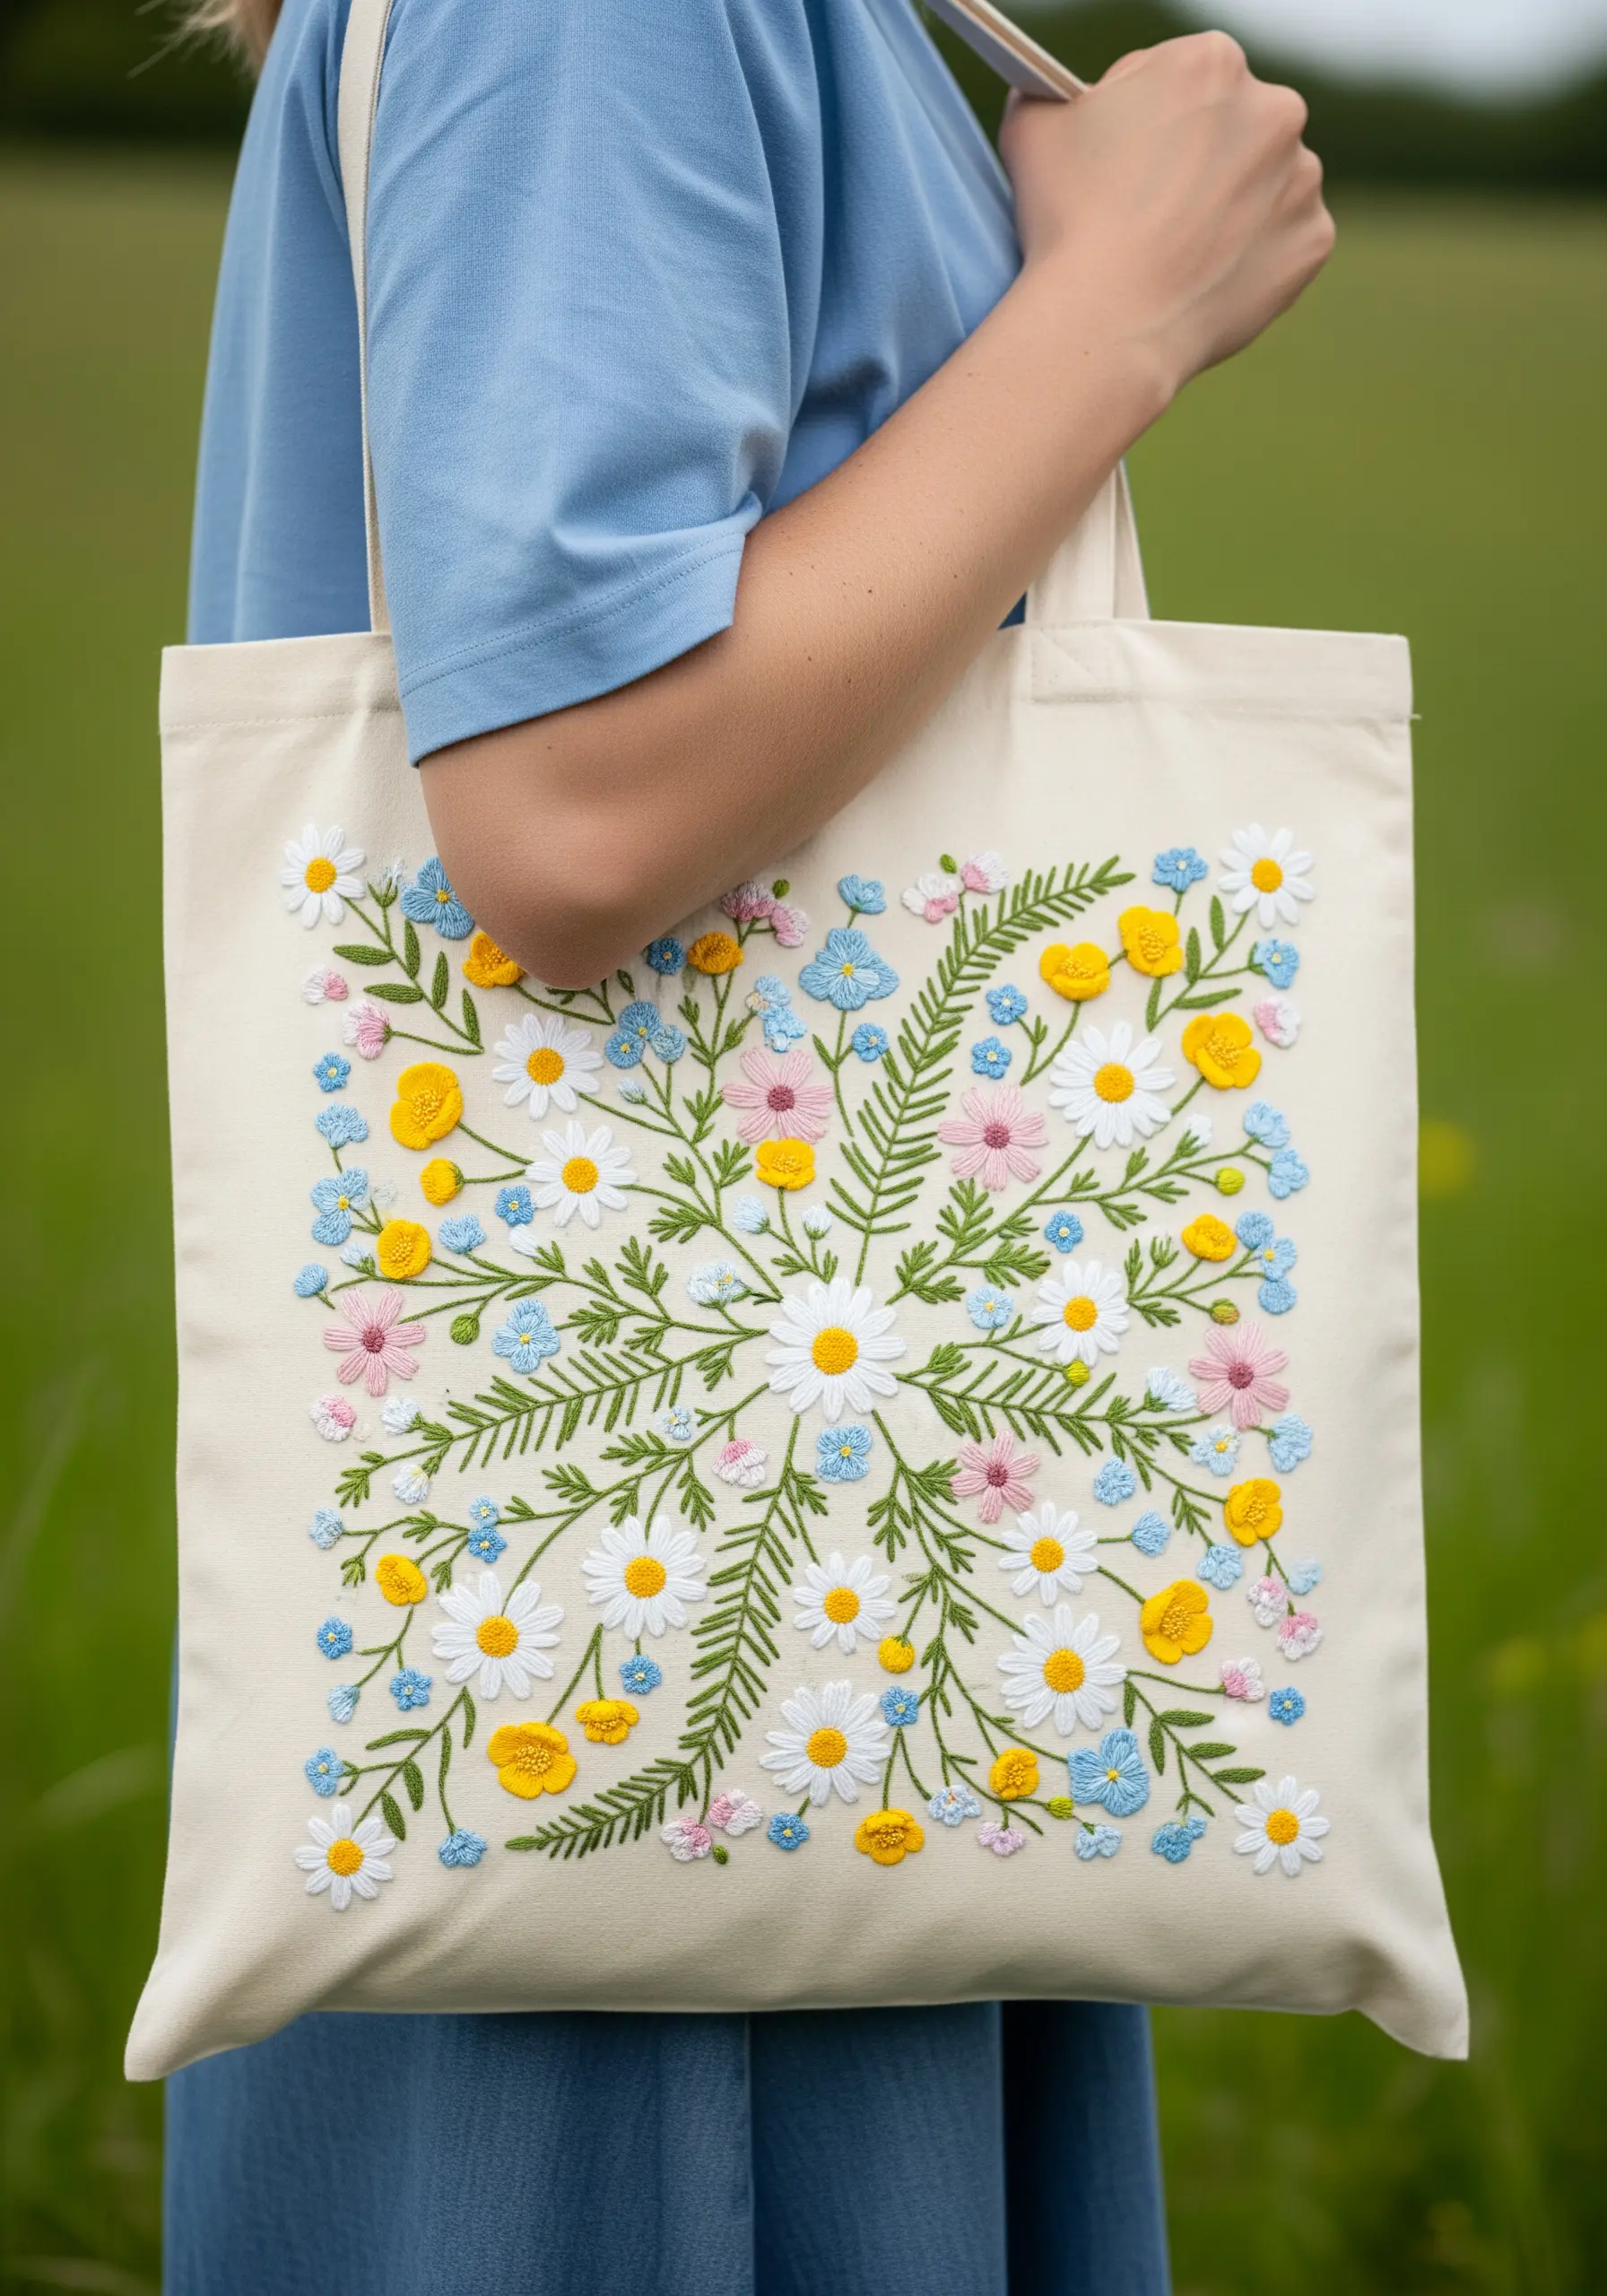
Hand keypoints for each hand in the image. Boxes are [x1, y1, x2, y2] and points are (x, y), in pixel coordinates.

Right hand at [1000, 33, 1333, 395]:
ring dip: (1231, 208)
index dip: (1146, 122)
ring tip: (1176, 253)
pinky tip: (1205, 279)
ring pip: (1265, 184)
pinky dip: (1252, 259)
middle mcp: (1275, 108)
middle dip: (1200, 160)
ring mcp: (1302, 178)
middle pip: (1233, 128)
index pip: (1181, 81)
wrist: (1106, 323)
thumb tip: (1064, 101)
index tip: (1125, 163)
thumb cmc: (1066, 220)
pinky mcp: (1313, 241)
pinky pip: (1283, 244)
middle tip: (1150, 213)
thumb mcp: (1035, 123)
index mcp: (1212, 62)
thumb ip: (1057, 94)